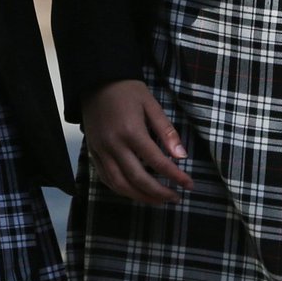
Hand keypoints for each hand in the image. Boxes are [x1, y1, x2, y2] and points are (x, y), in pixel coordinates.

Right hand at [80, 79, 193, 203]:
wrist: (96, 79)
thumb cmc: (127, 90)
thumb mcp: (151, 104)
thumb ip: (166, 132)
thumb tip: (182, 157)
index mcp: (131, 131)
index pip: (157, 162)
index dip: (175, 176)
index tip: (189, 185)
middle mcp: (114, 145)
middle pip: (138, 179)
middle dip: (159, 193)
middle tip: (175, 198)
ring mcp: (101, 150)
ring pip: (120, 184)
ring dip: (140, 197)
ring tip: (158, 201)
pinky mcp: (93, 152)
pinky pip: (106, 178)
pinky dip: (121, 190)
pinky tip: (135, 193)